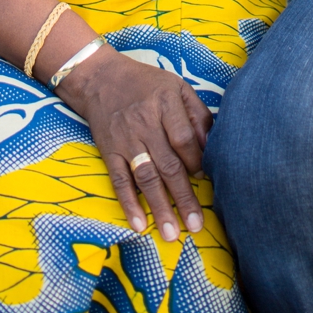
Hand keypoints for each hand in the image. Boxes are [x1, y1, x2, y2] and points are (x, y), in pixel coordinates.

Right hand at [58, 45, 212, 241]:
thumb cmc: (146, 83)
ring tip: (171, 233)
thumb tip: (212, 144)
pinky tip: (138, 224)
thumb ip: (197, 113)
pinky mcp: (108, 151)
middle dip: (183, 197)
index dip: (196, 162)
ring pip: (145, 178)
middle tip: (196, 225)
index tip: (206, 179)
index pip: (184, 140)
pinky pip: (119, 180)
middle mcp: (145, 124)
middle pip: (168, 165)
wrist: (100, 78)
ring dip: (159, 207)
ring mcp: (125, 140)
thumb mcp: (177, 87)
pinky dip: (128, 203)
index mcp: (166, 105)